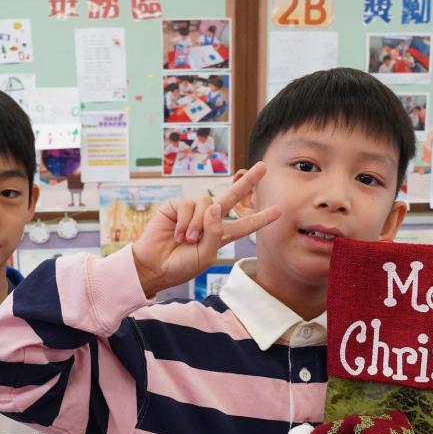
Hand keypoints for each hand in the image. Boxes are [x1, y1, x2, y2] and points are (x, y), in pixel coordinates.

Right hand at [131, 162, 279, 296]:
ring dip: (199, 225)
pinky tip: (178, 234)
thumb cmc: (180, 265)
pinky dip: (186, 222)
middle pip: (232, 197)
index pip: (244, 225)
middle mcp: (208, 220)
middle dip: (248, 182)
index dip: (260, 218)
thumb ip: (215, 233)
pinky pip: (189, 206)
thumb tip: (215, 206)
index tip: (278, 211)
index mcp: (219, 235)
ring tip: (188, 240)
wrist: (153, 267)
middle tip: (263, 167)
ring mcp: (193, 211)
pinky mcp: (177, 206)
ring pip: (207, 204)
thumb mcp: (205, 256)